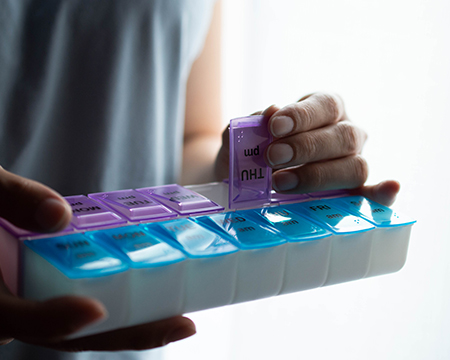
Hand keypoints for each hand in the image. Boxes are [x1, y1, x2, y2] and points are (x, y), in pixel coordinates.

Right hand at [0, 167, 195, 349]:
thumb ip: (11, 198)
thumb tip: (61, 217)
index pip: (17, 318)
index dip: (55, 319)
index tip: (94, 311)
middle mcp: (14, 309)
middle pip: (69, 335)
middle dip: (126, 334)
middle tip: (182, 325)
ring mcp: (38, 303)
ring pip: (83, 326)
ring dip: (132, 324)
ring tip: (180, 316)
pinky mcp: (55, 289)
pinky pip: (88, 301)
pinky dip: (121, 302)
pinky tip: (156, 290)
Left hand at [215, 92, 399, 205]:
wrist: (249, 177)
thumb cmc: (251, 150)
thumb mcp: (246, 135)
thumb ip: (252, 123)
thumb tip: (269, 111)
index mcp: (325, 108)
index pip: (325, 104)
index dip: (302, 115)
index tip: (274, 127)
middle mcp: (346, 131)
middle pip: (344, 136)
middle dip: (306, 148)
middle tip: (273, 157)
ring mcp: (353, 162)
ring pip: (356, 166)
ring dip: (320, 175)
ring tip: (280, 182)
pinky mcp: (353, 192)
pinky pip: (373, 193)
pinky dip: (382, 194)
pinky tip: (389, 188)